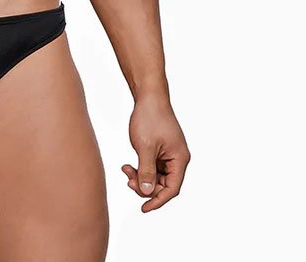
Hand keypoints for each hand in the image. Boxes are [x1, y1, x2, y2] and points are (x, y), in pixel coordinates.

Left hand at [122, 95, 189, 212]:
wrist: (148, 96)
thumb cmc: (150, 117)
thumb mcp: (145, 147)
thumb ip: (146, 172)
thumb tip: (147, 193)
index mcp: (179, 159)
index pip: (171, 189)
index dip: (157, 201)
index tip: (143, 208)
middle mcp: (177, 159)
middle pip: (163, 185)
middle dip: (145, 186)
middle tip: (128, 180)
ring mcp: (169, 154)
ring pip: (156, 177)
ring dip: (141, 177)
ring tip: (126, 169)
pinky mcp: (161, 150)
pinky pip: (152, 167)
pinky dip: (141, 169)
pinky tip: (129, 166)